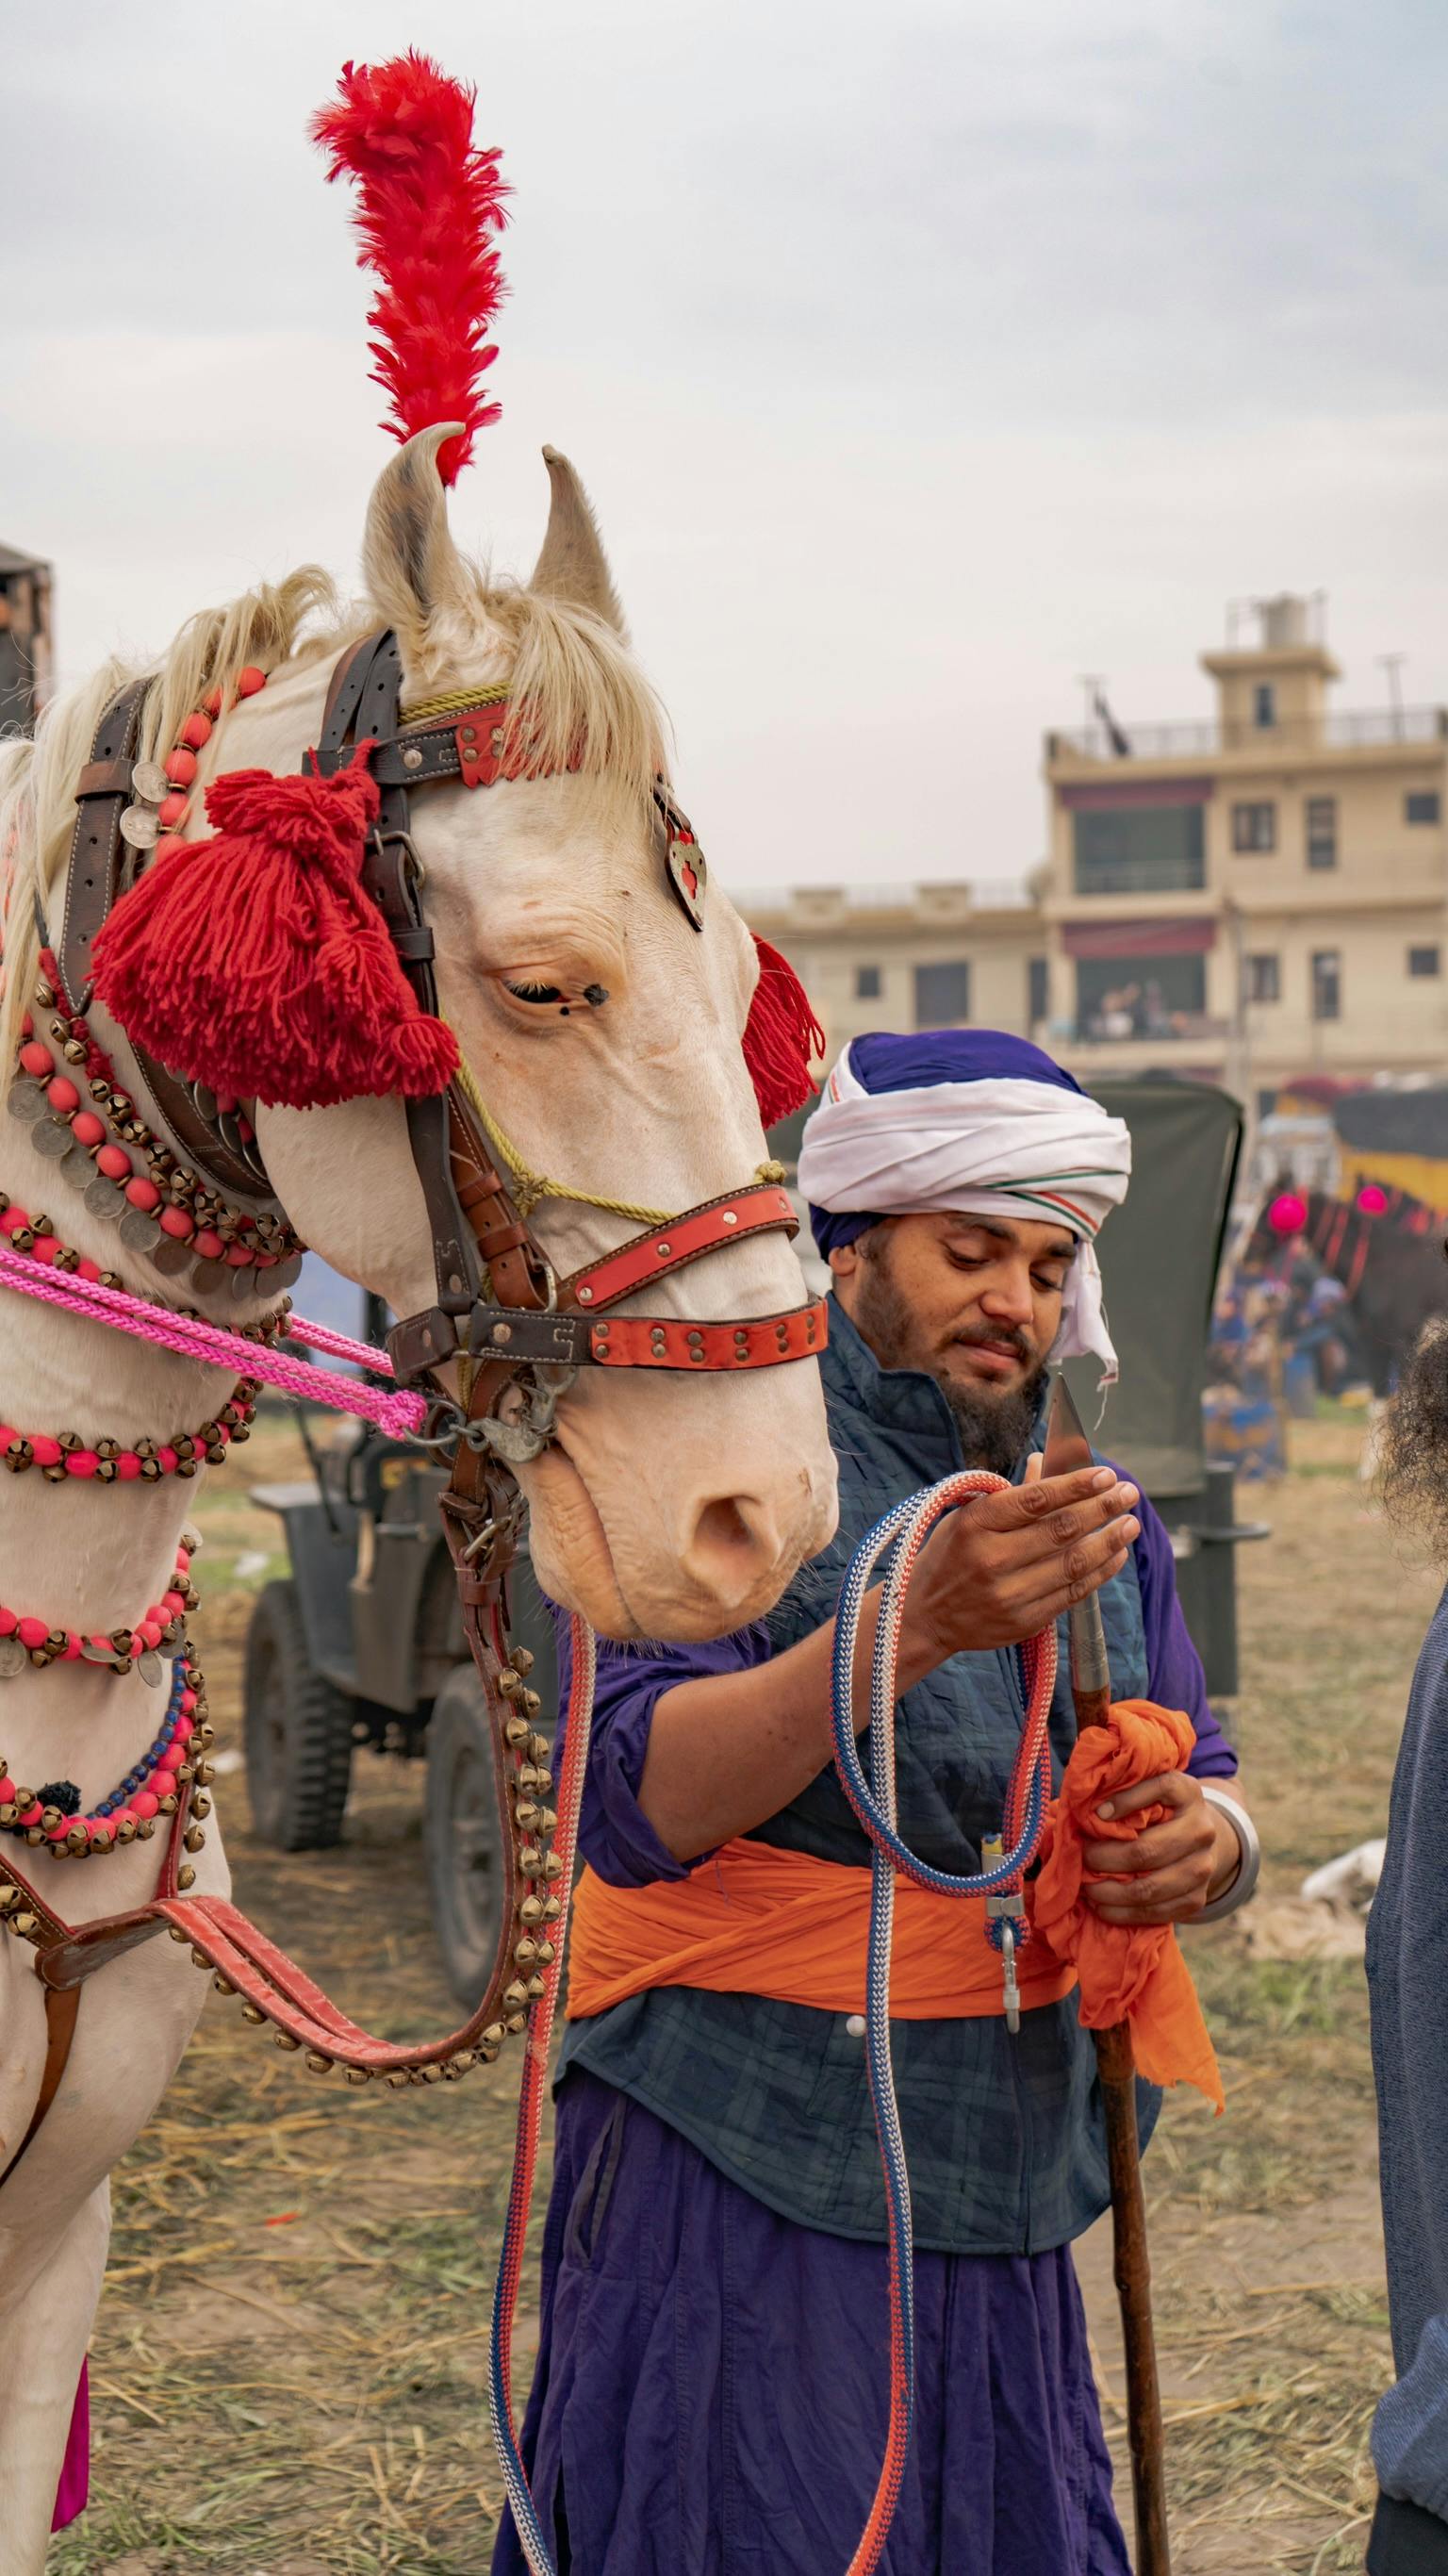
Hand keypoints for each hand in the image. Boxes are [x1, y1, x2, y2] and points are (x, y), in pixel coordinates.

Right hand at [907, 1462, 1140, 1662]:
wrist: (923, 1616)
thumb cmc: (949, 1556)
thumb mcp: (968, 1517)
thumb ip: (1012, 1495)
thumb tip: (1047, 1461)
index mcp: (976, 1524)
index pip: (1036, 1499)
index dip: (1076, 1485)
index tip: (1106, 1475)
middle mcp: (992, 1559)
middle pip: (1061, 1530)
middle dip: (1102, 1508)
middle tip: (1128, 1493)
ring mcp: (1008, 1594)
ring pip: (1073, 1563)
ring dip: (1109, 1541)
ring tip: (1130, 1523)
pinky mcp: (1023, 1621)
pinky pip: (1072, 1593)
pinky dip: (1099, 1572)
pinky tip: (1115, 1555)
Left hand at [1082, 1773, 1240, 1924]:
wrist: (1198, 1839)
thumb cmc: (1159, 1811)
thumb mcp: (1149, 1791)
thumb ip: (1125, 1793)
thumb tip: (1088, 1812)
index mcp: (1188, 1793)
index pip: (1161, 1788)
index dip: (1125, 1800)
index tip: (1097, 1814)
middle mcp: (1202, 1830)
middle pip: (1146, 1850)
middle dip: (1105, 1858)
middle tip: (1082, 1859)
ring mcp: (1203, 1867)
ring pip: (1149, 1888)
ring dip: (1110, 1892)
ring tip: (1088, 1888)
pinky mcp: (1198, 1899)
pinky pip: (1156, 1913)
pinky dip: (1123, 1913)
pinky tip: (1102, 1906)